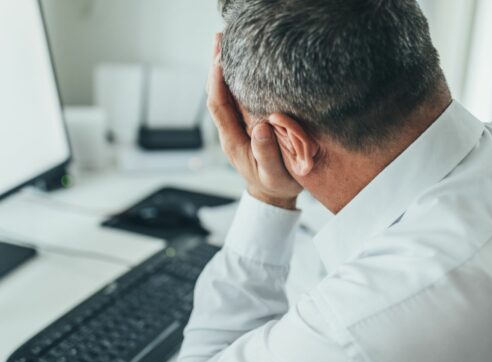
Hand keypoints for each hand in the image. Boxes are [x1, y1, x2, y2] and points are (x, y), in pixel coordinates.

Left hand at [207, 34, 301, 209]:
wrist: (273, 194)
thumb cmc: (275, 184)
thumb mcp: (273, 174)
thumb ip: (266, 154)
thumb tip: (261, 127)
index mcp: (233, 140)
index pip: (218, 106)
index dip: (217, 82)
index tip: (221, 60)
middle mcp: (230, 130)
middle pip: (217, 94)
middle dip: (216, 66)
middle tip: (219, 38)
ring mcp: (236, 126)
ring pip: (224, 93)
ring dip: (224, 68)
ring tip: (226, 42)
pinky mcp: (245, 124)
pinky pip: (235, 97)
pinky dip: (235, 78)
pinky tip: (241, 63)